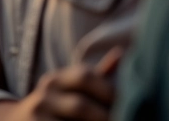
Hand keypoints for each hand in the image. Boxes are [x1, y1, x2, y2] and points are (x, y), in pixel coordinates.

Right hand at [1, 48, 121, 120]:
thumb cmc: (53, 106)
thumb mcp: (68, 88)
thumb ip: (95, 76)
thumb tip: (122, 53)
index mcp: (57, 79)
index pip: (85, 76)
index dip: (110, 91)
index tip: (132, 103)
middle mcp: (44, 94)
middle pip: (80, 106)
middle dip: (106, 117)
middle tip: (128, 120)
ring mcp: (36, 115)